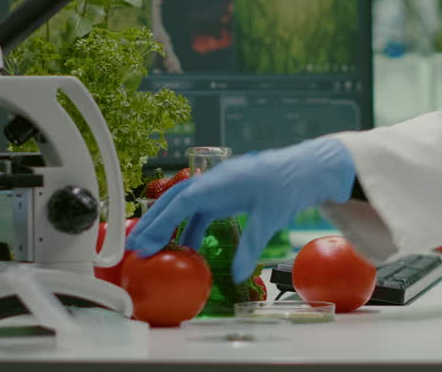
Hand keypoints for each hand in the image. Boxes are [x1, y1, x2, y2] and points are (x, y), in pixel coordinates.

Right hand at [126, 138, 355, 281]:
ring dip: (168, 226)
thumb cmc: (290, 184)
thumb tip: (237, 274)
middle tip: (134, 247)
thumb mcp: (271, 217)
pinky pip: (200, 210)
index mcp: (221, 181)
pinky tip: (187, 248)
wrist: (308, 167)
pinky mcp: (227, 194)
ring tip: (152, 249)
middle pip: (175, 200)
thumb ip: (251, 245)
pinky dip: (190, 228)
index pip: (182, 201)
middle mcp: (214, 181)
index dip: (161, 222)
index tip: (145, 242)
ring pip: (184, 205)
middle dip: (153, 223)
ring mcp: (219, 187)